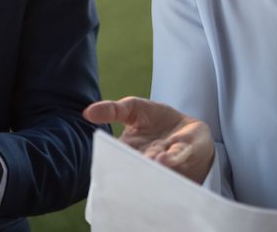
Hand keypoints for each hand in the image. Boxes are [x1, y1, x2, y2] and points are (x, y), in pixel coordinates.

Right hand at [83, 97, 213, 183]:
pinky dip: (170, 157)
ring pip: (155, 164)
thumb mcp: (131, 108)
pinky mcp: (184, 149)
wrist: (190, 132)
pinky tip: (162, 159)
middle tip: (120, 169)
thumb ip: (112, 110)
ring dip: (148, 166)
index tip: (98, 159)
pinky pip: (176, 154)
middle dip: (129, 166)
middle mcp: (146, 159)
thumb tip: (86, 112)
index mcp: (130, 151)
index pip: (115, 156)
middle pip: (135, 164)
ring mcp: (166, 156)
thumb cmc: (156, 121)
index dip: (107, 158)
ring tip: (140, 167)